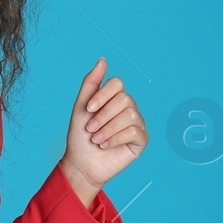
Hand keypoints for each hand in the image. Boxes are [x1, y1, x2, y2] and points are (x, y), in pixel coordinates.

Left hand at [60, 57, 145, 193]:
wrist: (81, 163)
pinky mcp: (141, 140)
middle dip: (103, 115)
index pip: (117, 83)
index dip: (102, 95)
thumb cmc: (80, 135)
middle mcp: (128, 108)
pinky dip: (116, 138)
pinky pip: (135, 131)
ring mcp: (137, 123)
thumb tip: (102, 59)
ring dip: (108, 128)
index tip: (88, 110)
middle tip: (91, 129)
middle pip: (124, 99)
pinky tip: (106, 145)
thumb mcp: (82, 106)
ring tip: (97, 139)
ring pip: (130, 115)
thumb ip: (91, 82)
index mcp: (115, 98)